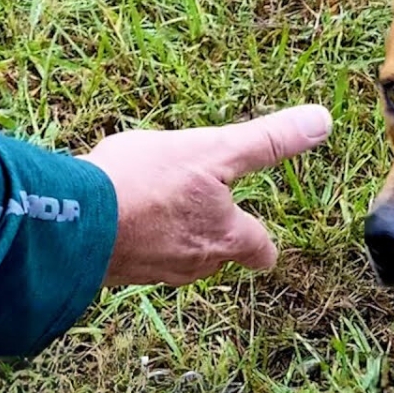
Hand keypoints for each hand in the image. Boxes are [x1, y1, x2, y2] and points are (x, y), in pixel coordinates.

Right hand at [81, 105, 332, 286]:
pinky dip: (137, 238)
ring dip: (175, 235)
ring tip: (163, 206)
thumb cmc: (147, 185)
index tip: (264, 239)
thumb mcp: (215, 150)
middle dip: (217, 235)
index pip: (260, 251)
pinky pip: (136, 255)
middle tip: (208, 211)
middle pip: (219, 256)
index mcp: (226, 238)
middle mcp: (194, 264)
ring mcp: (152, 271)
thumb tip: (322, 121)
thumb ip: (269, 141)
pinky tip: (121, 215)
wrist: (72, 220)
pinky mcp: (113, 270)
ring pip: (177, 257)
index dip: (263, 243)